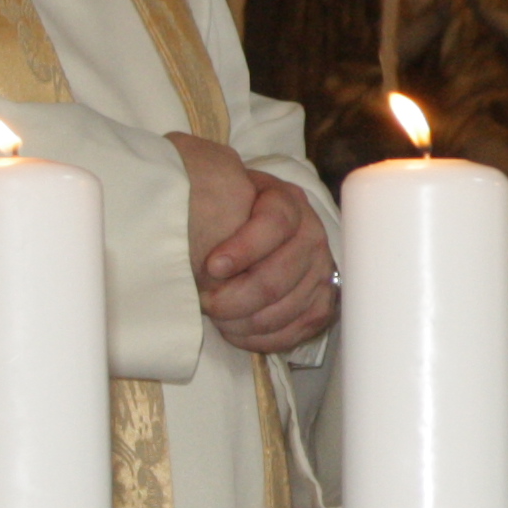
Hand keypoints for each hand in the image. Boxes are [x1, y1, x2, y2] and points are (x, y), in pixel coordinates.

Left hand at [167, 132, 336, 354]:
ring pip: (292, 305)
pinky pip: (304, 325)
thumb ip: (203, 171)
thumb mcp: (204, 174)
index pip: (275, 223)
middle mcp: (311, 232)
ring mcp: (319, 266)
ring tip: (217, 318)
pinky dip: (271, 336)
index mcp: (284, 199)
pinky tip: (239, 332)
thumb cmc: (210, 203)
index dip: (245, 249)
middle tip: (207, 302)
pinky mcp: (319, 297)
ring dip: (249, 320)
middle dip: (240, 296)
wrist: (224, 223)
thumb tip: (189, 176)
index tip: (211, 267)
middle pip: (283, 274)